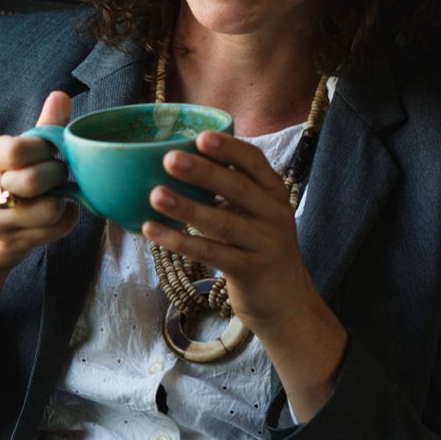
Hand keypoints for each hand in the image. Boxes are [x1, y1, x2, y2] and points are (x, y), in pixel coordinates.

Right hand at [0, 91, 80, 363]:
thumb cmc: (0, 188)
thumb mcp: (11, 156)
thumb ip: (40, 128)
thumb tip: (61, 96)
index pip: (17, 149)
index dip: (46, 149)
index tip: (52, 151)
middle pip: (34, 180)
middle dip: (58, 175)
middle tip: (60, 174)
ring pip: (48, 209)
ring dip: (63, 201)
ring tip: (58, 195)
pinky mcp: (9, 245)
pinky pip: (54, 230)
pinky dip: (66, 221)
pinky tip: (59, 215)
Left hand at [143, 130, 347, 418]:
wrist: (287, 303)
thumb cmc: (259, 250)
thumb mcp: (256, 215)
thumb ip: (231, 192)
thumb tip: (181, 160)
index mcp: (274, 194)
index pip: (255, 163)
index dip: (229, 148)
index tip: (201, 136)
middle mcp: (274, 215)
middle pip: (238, 188)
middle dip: (203, 172)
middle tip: (169, 159)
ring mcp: (264, 243)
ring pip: (223, 222)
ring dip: (187, 208)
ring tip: (155, 195)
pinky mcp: (250, 271)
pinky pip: (212, 253)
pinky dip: (180, 242)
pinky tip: (153, 231)